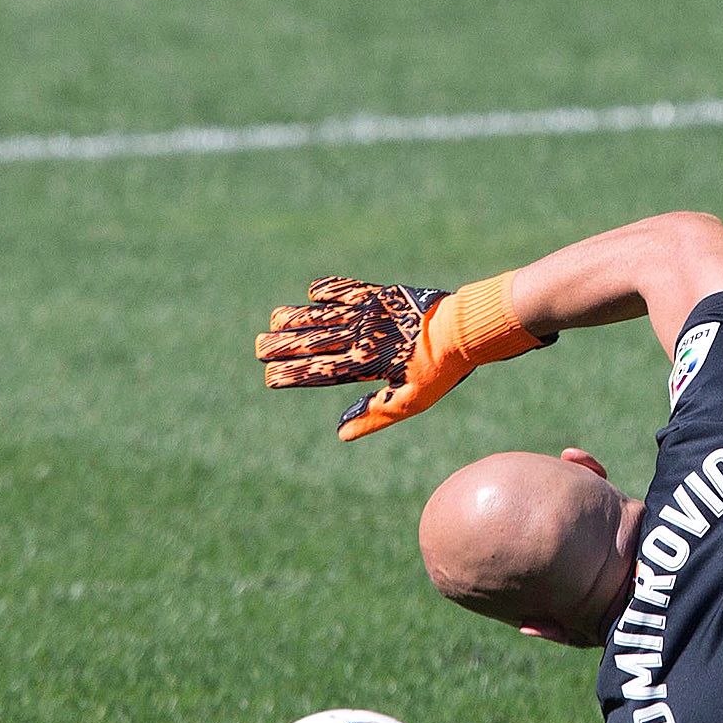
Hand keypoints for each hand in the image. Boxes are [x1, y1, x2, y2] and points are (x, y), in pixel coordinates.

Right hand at [256, 277, 466, 439]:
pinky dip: (327, 289)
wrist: (463, 330)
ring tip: (274, 319)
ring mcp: (367, 314)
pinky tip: (313, 292)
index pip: (315, 372)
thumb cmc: (439, 371)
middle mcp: (358, 338)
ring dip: (294, 317)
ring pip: (320, 314)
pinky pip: (346, 289)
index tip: (269, 376)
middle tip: (259, 347)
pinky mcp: (380, 295)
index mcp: (363, 366)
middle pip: (309, 341)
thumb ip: (374, 414)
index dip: (289, 374)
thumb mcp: (410, 401)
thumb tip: (342, 433)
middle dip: (280, 345)